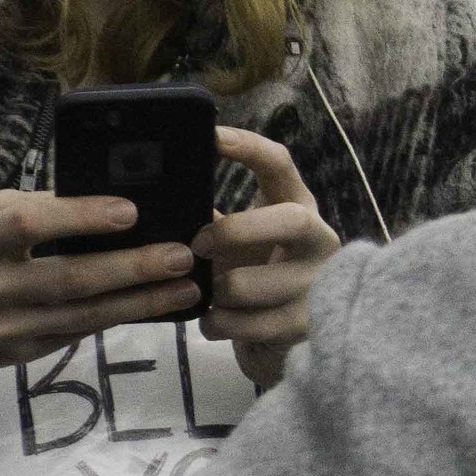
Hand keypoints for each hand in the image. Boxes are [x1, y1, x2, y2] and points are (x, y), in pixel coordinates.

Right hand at [0, 192, 200, 398]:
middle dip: (133, 267)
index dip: (82, 217)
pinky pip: (79, 333)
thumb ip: (31, 207)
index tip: (130, 211)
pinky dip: (119, 317)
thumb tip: (102, 198)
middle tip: (180, 255)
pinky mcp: (21, 353)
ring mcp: (4, 327)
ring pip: (84, 315)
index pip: (30, 225)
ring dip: (141, 302)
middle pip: (70, 278)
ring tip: (186, 287)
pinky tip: (154, 306)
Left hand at [197, 127, 340, 388]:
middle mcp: (318, 240)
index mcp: (298, 207)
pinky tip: (213, 321)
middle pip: (292, 220)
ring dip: (214, 291)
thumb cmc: (253, 277)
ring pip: (249, 284)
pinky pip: (245, 324)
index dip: (248, 147)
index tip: (211, 136)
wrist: (279, 340)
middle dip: (237, 231)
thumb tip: (156, 195)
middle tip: (199, 245)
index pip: (280, 165)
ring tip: (206, 295)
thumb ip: (210, 218)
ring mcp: (317, 285)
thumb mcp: (235, 242)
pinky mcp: (304, 325)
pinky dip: (217, 323)